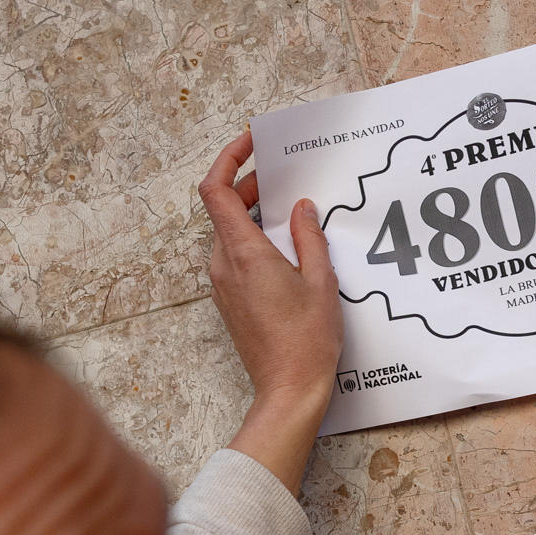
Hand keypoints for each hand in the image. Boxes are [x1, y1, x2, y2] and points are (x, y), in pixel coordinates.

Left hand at [199, 131, 342, 490]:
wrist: (288, 390)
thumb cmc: (306, 341)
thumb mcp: (320, 280)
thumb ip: (310, 237)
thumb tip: (302, 209)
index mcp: (243, 252)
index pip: (215, 189)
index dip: (228, 159)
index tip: (251, 144)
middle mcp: (224, 265)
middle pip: (222, 208)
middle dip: (249, 185)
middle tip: (283, 178)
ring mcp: (223, 285)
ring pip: (229, 233)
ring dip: (254, 215)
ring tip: (292, 212)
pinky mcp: (231, 302)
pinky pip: (236, 257)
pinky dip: (255, 241)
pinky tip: (287, 248)